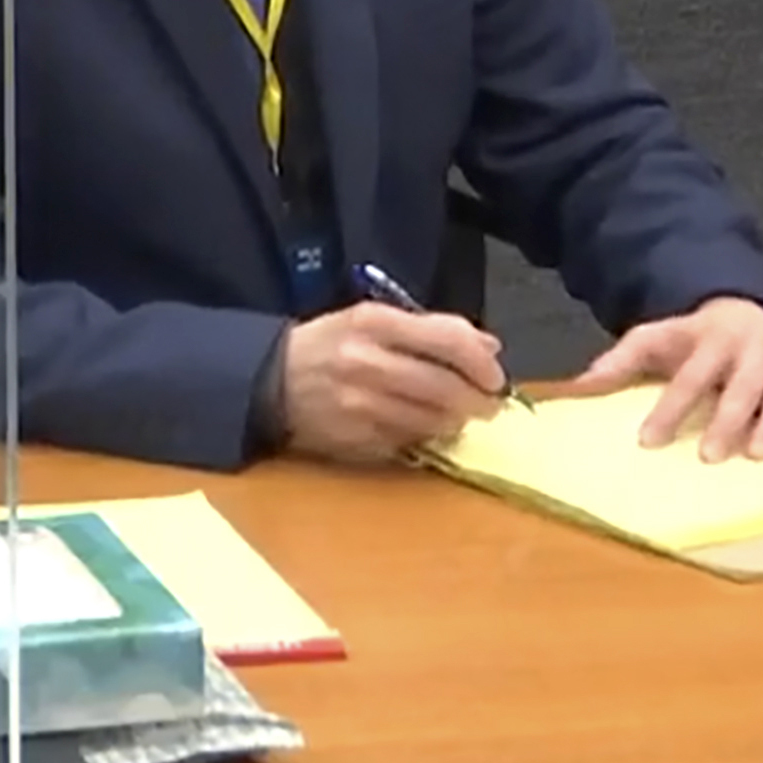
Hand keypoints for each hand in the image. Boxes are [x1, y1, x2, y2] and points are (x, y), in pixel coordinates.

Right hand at [278, 302, 510, 464]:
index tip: (495, 376)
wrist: (267, 380)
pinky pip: (408, 442)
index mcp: (373, 323)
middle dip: (479, 400)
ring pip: (433, 420)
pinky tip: (420, 427)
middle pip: (446, 386)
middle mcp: (366, 362)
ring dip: (454, 422)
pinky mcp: (354, 438)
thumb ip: (430, 329)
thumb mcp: (372, 321)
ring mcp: (360, 405)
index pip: (448, 339)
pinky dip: (423, 436)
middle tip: (489, 405)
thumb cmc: (327, 345)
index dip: (482, 362)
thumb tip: (490, 347)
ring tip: (455, 416)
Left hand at [566, 297, 762, 461]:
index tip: (648, 441)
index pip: (688, 379)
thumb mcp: (655, 337)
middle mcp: (751, 354)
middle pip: (740, 391)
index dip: (669, 410)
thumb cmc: (693, 336)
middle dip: (726, 423)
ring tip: (756, 456)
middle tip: (708, 457)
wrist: (747, 312)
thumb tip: (580, 384)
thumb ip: (620, 360)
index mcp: (711, 341)